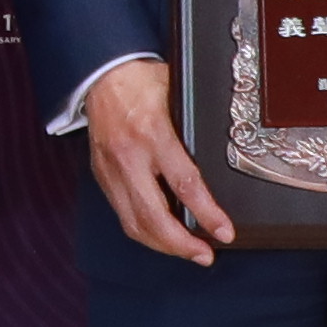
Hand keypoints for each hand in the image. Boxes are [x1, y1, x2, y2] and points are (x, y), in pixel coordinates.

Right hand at [78, 59, 225, 264]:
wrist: (101, 72)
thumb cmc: (141, 78)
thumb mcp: (176, 95)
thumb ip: (192, 129)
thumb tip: (221, 158)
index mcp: (152, 133)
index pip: (184, 184)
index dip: (207, 214)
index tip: (224, 232)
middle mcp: (129, 157)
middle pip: (154, 217)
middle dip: (181, 244)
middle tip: (205, 255)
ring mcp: (111, 170)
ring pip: (134, 223)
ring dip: (162, 244)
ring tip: (187, 251)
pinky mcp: (101, 176)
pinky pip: (122, 213)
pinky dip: (143, 230)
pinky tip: (160, 235)